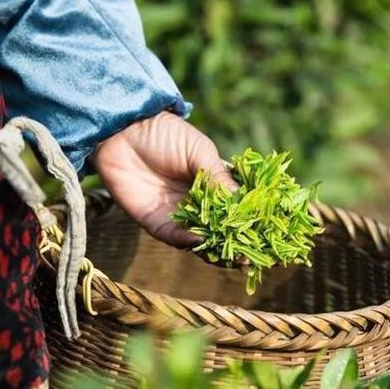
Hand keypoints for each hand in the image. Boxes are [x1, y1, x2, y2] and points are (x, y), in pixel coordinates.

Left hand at [91, 112, 237, 247]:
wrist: (123, 132)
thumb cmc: (164, 134)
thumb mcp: (198, 151)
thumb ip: (217, 176)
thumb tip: (242, 201)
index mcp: (212, 185)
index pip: (235, 208)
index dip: (249, 221)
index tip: (266, 232)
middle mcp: (197, 205)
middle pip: (220, 231)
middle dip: (235, 243)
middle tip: (250, 254)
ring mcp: (177, 215)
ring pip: (200, 241)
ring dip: (215, 249)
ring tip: (231, 256)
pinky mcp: (155, 223)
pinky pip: (175, 237)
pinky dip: (188, 241)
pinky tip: (201, 241)